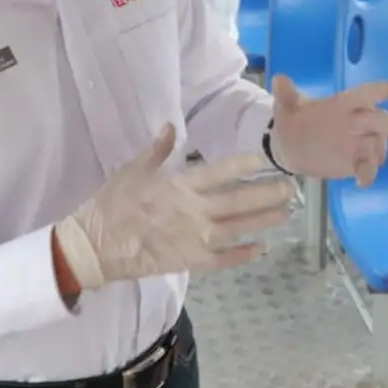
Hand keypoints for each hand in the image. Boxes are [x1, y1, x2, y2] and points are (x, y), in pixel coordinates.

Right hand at [55, 124, 295, 290]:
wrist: (95, 246)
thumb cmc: (112, 205)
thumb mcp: (131, 170)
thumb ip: (157, 150)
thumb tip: (171, 125)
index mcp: (180, 185)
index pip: (222, 171)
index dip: (247, 165)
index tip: (267, 160)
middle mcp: (195, 211)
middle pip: (240, 201)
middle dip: (269, 194)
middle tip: (291, 189)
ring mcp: (196, 239)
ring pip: (239, 228)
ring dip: (264, 221)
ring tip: (286, 213)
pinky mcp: (191, 262)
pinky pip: (225, 259)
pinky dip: (244, 254)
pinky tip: (261, 248)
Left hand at [267, 74, 387, 186]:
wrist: (290, 147)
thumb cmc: (294, 122)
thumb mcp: (287, 107)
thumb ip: (286, 96)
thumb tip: (278, 80)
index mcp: (341, 104)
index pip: (362, 94)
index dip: (377, 91)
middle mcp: (355, 122)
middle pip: (379, 120)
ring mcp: (357, 143)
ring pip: (377, 144)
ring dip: (380, 151)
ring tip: (374, 160)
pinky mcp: (354, 162)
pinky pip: (367, 168)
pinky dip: (368, 174)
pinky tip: (361, 181)